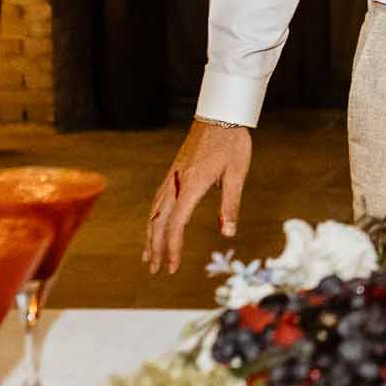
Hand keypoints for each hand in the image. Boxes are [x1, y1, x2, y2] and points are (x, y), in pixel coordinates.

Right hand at [144, 120, 251, 273]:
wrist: (219, 114)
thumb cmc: (232, 143)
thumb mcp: (237, 174)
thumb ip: (231, 204)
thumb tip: (227, 233)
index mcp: (192, 186)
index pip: (176, 225)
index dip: (173, 249)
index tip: (172, 267)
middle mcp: (176, 184)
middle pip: (160, 223)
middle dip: (157, 248)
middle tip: (156, 270)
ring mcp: (172, 178)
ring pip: (154, 212)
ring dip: (150, 236)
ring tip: (148, 256)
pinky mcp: (173, 173)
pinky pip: (158, 201)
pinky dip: (153, 219)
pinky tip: (154, 227)